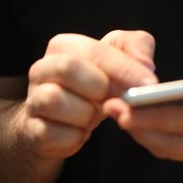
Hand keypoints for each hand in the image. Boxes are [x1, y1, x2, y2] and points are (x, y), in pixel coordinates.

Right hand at [19, 31, 156, 159]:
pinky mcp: (33, 129)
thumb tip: (146, 64)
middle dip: (102, 86)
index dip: (125, 67)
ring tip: (97, 115)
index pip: (96, 50)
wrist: (63, 119)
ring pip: (56, 100)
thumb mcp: (119, 58)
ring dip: (87, 113)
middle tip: (121, 100)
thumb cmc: (95, 83)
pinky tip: (83, 132)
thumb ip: (136, 48)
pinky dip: (76, 137)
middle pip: (69, 68)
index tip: (150, 83)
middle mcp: (42, 69)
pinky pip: (54, 133)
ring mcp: (33, 99)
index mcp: (64, 46)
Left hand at [103, 46, 182, 163]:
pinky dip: (155, 139)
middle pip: (175, 139)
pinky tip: (139, 124)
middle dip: (139, 125)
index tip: (127, 106)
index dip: (157, 115)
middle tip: (107, 108)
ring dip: (143, 135)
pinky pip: (179, 150)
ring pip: (173, 149)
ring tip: (117, 115)